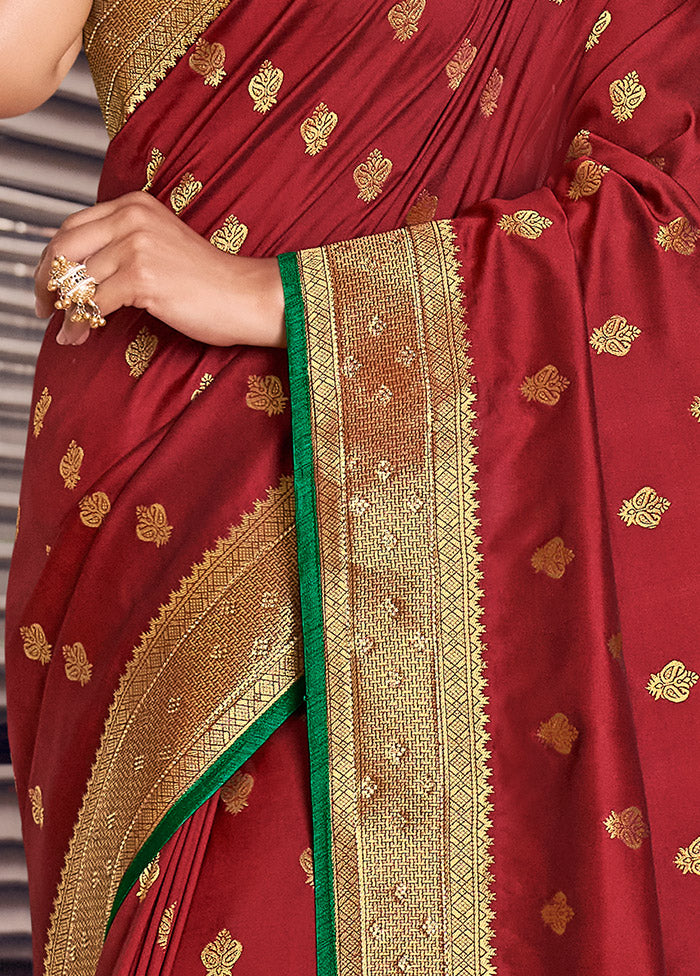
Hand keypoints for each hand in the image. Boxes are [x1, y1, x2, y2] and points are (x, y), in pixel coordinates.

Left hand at [34, 191, 285, 346]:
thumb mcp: (161, 246)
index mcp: (135, 205)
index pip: (73, 226)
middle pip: (65, 248)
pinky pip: (92, 304)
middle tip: (42, 305)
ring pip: (77, 280)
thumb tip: (77, 272)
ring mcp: (136, 247)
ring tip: (66, 330)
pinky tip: (77, 336)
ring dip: (65, 310)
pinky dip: (79, 324)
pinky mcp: (141, 277)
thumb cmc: (209, 281)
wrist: (245, 296)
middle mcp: (132, 218)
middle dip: (45, 280)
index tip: (46, 281)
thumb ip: (123, 245)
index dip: (51, 257)